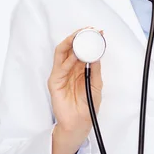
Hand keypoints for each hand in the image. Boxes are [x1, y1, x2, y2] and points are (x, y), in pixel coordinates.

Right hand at [48, 29, 102, 153]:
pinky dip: (67, 59)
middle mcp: (69, 69)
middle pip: (70, 48)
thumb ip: (95, 68)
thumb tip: (98, 53)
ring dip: (71, 43)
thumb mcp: (96, 84)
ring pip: (62, 54)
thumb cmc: (88, 104)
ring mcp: (60, 74)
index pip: (82, 49)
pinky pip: (60, 67)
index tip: (98, 32)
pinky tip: (75, 54)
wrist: (80, 122)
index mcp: (80, 68)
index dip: (89, 40)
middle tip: (88, 30)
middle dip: (78, 37)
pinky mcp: (54, 82)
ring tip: (80, 36)